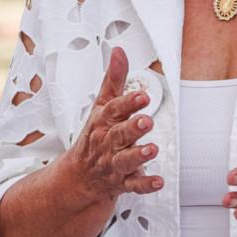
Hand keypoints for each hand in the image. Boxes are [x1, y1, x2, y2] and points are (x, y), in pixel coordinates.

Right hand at [62, 47, 162, 200]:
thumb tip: (119, 51)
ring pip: (125, 160)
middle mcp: (107, 143)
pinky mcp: (122, 182)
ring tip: (151, 149)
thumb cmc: (95, 136)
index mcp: (103, 122)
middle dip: (132, 128)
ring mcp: (113, 164)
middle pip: (119, 135)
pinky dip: (146, 184)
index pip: (114, 109)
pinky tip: (158, 181)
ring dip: (138, 155)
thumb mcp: (102, 105)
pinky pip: (134, 185)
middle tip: (146, 121)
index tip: (142, 95)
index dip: (128, 102)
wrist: (79, 176)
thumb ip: (114, 80)